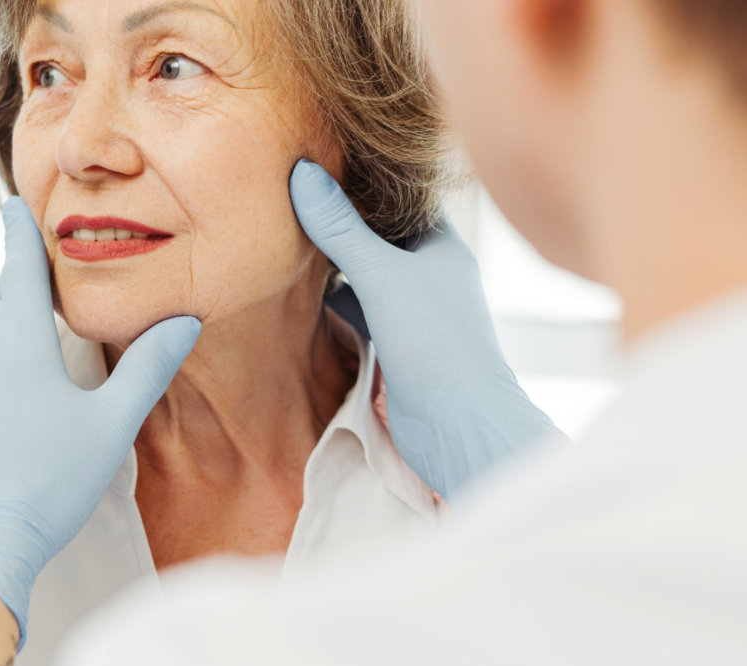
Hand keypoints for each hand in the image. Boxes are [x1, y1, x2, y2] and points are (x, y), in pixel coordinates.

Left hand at [0, 197, 201, 645]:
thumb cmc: (47, 488)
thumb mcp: (110, 426)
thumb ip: (148, 367)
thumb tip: (185, 320)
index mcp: (17, 333)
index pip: (18, 259)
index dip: (20, 228)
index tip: (14, 205)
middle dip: (18, 299)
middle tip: (43, 323)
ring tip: (15, 378)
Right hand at [290, 160, 563, 497]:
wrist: (459, 428)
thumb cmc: (436, 345)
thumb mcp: (382, 277)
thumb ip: (341, 228)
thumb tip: (301, 172)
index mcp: (442, 244)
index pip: (402, 196)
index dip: (364, 176)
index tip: (322, 156)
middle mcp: (431, 272)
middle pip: (380, 233)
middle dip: (342, 217)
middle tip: (293, 192)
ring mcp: (413, 309)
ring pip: (367, 272)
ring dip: (334, 260)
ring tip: (288, 233)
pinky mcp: (396, 342)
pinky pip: (359, 307)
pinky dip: (333, 298)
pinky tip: (301, 290)